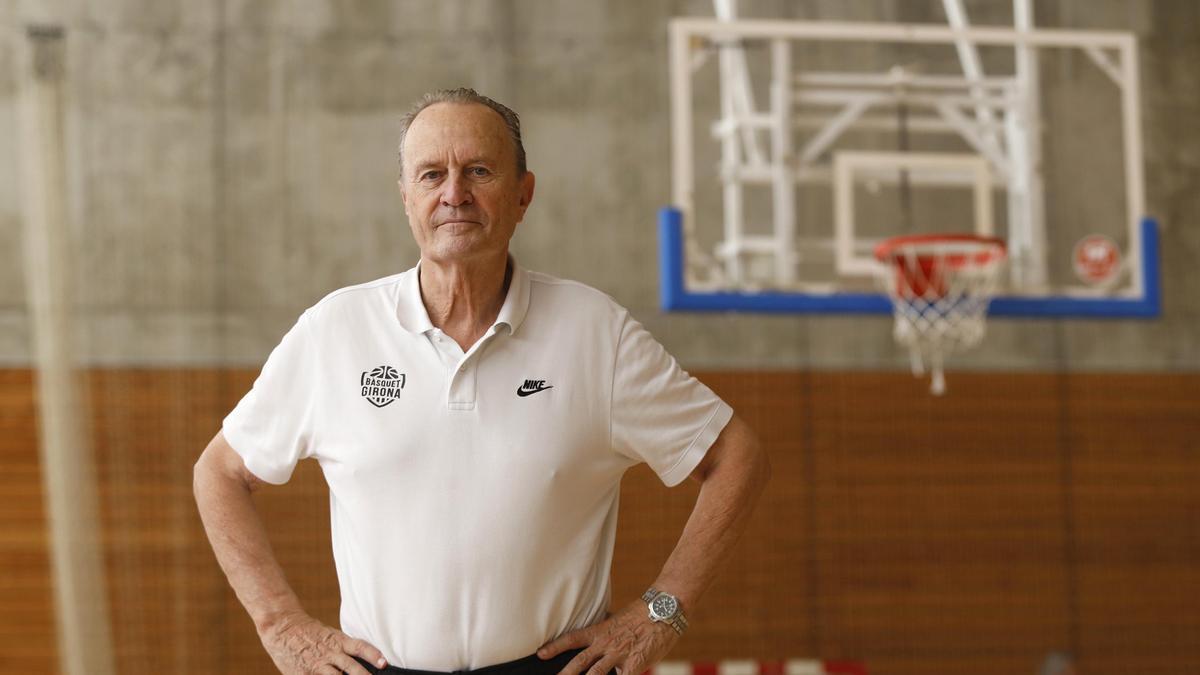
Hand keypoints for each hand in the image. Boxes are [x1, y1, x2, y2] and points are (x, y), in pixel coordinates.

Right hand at [259, 611, 387, 673]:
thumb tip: (361, 660)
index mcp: (337, 641)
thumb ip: (342, 648)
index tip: (384, 663)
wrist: (281, 627)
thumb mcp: (329, 635)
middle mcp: (329, 653)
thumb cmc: (308, 631)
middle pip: (351, 667)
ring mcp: (317, 666)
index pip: (360, 647)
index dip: (373, 655)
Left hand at [537, 599, 679, 674]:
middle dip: (564, 674)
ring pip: (595, 674)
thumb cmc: (643, 614)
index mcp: (601, 631)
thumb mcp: (618, 620)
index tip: (540, 654)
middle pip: (579, 662)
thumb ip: (606, 632)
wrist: (664, 608)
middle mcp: (606, 643)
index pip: (572, 639)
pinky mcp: (634, 664)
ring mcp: (619, 654)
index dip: (555, 647)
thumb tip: (597, 638)